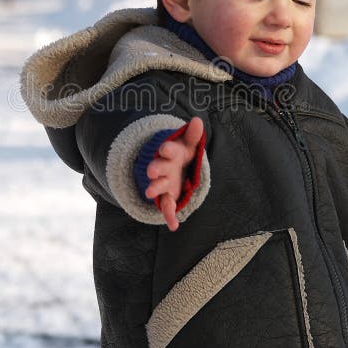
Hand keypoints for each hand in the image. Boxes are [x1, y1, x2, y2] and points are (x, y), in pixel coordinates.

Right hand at [144, 117, 203, 231]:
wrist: (171, 167)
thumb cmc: (181, 154)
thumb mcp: (188, 144)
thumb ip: (192, 135)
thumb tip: (198, 121)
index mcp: (169, 154)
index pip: (167, 150)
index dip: (166, 150)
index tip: (164, 148)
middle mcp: (163, 169)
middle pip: (158, 168)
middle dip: (155, 169)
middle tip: (151, 170)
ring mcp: (163, 183)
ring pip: (158, 186)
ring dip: (154, 188)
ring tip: (150, 192)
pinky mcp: (167, 196)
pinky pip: (166, 207)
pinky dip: (169, 216)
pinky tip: (174, 226)